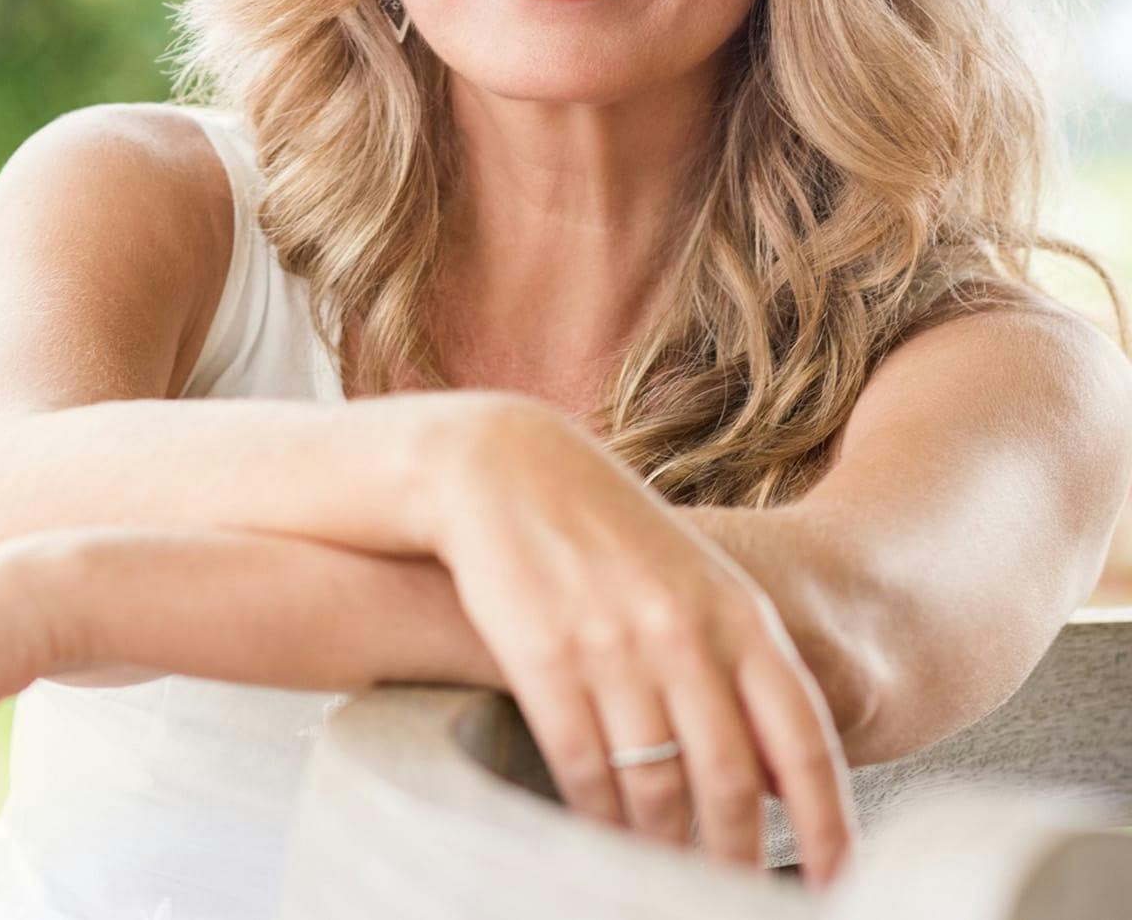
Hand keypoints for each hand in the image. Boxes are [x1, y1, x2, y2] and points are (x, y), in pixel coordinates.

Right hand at [429, 397, 859, 889]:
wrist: (506, 468)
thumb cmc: (607, 531)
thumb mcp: (694, 582)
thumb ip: (740, 666)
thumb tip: (779, 778)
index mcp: (737, 613)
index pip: (803, 740)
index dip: (828, 825)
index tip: (837, 886)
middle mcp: (684, 634)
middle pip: (731, 783)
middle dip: (735, 860)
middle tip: (731, 901)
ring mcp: (613, 647)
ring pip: (656, 790)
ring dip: (663, 851)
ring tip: (663, 879)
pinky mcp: (544, 658)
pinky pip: (584, 771)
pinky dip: (597, 821)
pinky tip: (601, 838)